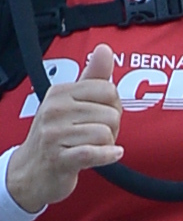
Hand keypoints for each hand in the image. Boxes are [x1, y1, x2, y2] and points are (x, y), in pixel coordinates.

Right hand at [6, 46, 123, 210]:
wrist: (30, 171)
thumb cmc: (57, 134)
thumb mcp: (71, 102)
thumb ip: (92, 78)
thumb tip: (105, 49)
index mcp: (60, 93)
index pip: (108, 90)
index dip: (114, 106)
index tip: (101, 116)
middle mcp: (55, 110)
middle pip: (111, 114)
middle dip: (112, 128)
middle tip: (96, 136)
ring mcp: (55, 135)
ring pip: (106, 133)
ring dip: (108, 144)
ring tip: (93, 147)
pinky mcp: (60, 159)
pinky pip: (95, 152)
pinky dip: (108, 155)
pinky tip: (113, 154)